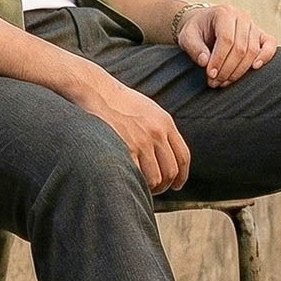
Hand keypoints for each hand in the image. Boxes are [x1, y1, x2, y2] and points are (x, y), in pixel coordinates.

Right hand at [68, 68, 191, 192]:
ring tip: (142, 188)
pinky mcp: (125, 149)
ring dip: (150, 189)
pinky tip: (130, 184)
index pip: (183, 157)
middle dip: (165, 185)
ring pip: (155, 179)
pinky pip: (138, 177)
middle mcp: (157, 133)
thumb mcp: (148, 110)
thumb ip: (161, 129)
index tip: (177, 185)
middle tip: (156, 189)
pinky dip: (136, 185)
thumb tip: (167, 151)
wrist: (97, 91)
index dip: (182, 176)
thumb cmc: (119, 102)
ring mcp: (141, 142)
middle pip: (171, 171)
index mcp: (165, 123)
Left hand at [176, 4, 277, 87]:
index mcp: (224, 13)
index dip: (219, 60)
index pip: (226, 39)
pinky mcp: (260, 35)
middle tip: (214, 82)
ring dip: (239, 71)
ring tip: (224, 81)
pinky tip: (254, 68)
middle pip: (240, 48)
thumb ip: (194, 48)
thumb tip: (205, 62)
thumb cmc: (196, 30)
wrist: (203, 24)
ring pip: (253, 51)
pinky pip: (270, 45)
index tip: (210, 75)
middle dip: (227, 69)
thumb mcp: (187, 37)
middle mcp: (242, 17)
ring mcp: (253, 25)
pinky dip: (266, 57)